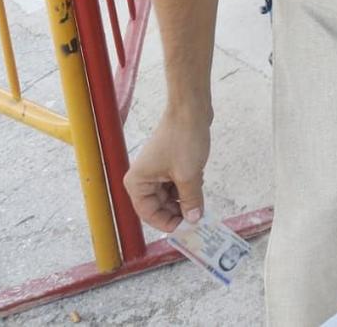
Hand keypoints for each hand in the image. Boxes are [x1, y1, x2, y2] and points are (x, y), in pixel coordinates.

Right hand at [125, 108, 210, 232]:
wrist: (190, 109)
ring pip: (170, 195)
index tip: (188, 228)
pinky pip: (176, 183)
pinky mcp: (169, 163)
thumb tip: (194, 220)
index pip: (148, 214)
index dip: (168, 222)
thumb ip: (191, 201)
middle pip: (159, 206)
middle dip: (179, 211)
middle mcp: (143, 178)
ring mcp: (156, 170)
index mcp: (137, 182)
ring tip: (199, 193)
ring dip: (185, 198)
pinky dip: (188, 186)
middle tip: (199, 216)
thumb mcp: (188, 176)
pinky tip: (199, 179)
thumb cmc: (183, 139)